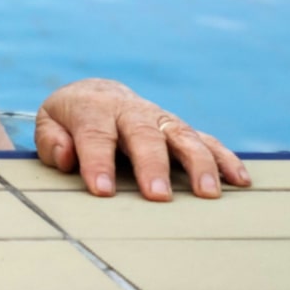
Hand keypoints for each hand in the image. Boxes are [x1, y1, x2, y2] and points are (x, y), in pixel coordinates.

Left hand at [35, 78, 249, 199]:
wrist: (97, 94)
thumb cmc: (70, 120)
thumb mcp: (49, 123)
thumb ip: (51, 141)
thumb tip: (67, 156)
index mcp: (93, 109)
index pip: (95, 135)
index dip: (97, 162)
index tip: (102, 191)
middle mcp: (131, 111)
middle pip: (144, 135)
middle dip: (152, 165)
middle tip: (158, 196)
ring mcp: (160, 119)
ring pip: (183, 136)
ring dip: (198, 164)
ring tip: (209, 194)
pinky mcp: (180, 129)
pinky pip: (207, 141)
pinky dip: (225, 159)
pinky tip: (240, 181)